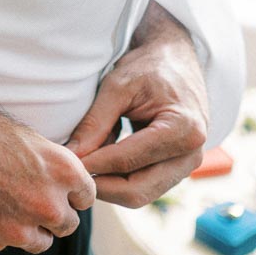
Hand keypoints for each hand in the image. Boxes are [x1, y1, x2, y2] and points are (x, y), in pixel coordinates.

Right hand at [0, 101, 95, 253]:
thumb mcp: (23, 135)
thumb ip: (49, 162)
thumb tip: (60, 175)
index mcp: (63, 171)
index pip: (86, 197)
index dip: (69, 193)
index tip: (54, 190)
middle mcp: (48, 204)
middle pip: (67, 224)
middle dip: (51, 214)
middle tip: (25, 198)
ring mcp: (20, 227)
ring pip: (39, 241)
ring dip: (26, 229)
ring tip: (1, 206)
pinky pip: (3, 243)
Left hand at [66, 0, 208, 207]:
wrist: (175, 61)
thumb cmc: (147, 68)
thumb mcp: (117, 87)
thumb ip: (94, 123)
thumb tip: (72, 155)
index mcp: (183, 130)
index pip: (127, 161)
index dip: (91, 165)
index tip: (64, 164)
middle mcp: (192, 154)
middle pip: (137, 190)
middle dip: (99, 186)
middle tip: (69, 174)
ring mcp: (187, 165)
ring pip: (140, 193)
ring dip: (107, 185)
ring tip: (82, 164)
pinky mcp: (177, 168)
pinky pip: (144, 185)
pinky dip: (118, 179)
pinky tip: (98, 160)